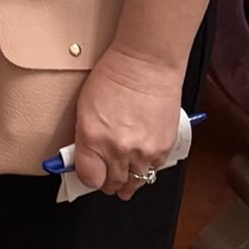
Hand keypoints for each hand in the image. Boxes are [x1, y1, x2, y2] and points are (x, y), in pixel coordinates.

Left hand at [73, 44, 184, 198]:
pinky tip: (142, 158)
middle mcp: (117, 149)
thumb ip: (86, 137)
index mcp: (93, 137)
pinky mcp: (163, 149)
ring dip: (129, 179)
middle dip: (108, 182)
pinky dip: (147, 166)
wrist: (147, 64)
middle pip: (111, 184)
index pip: (88, 178)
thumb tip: (85, 157)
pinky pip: (153, 170)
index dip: (88, 178)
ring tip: (125, 173)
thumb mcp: (85, 106)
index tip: (90, 173)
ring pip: (134, 183)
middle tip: (107, 176)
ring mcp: (142, 152)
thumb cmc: (115, 76)